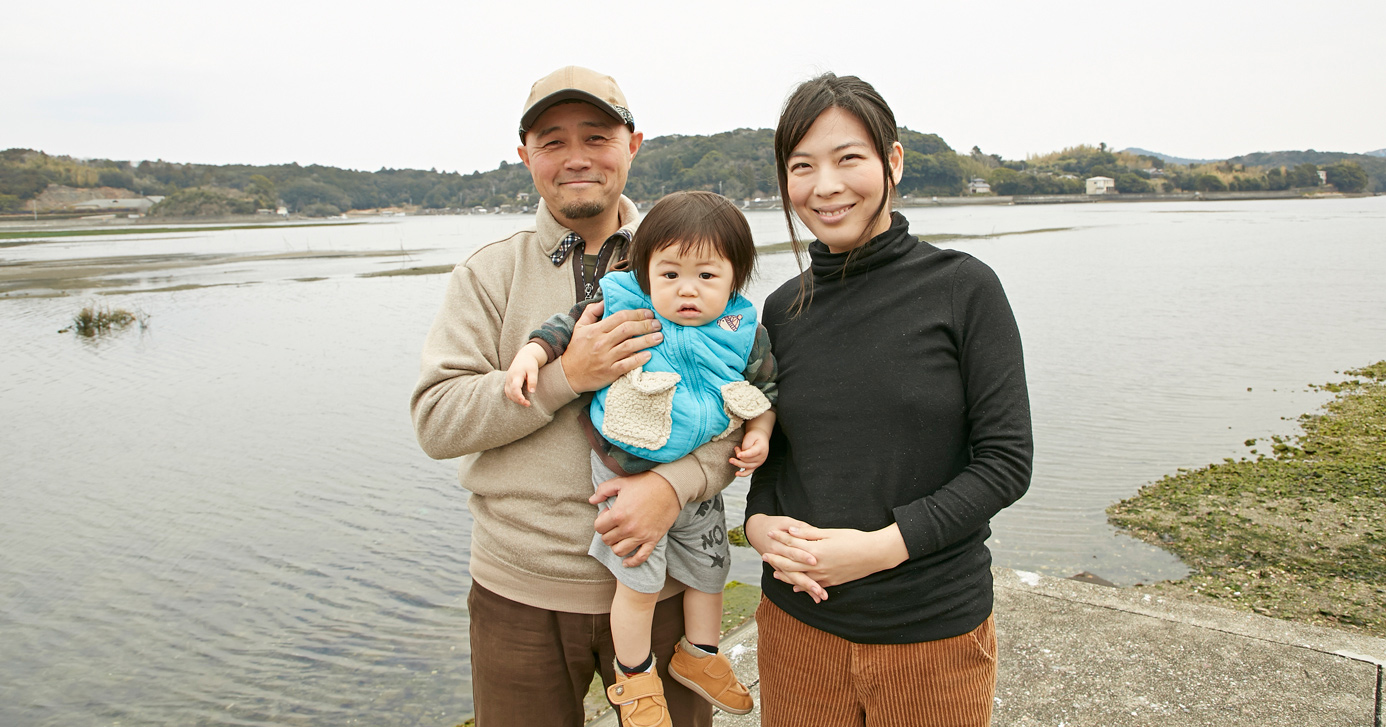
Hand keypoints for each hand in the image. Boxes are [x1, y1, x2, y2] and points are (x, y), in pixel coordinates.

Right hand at [504, 352, 540, 405]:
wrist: (524, 357)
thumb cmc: (530, 364)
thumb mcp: (533, 371)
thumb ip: (532, 381)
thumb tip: (531, 392)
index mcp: (516, 374)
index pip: (515, 387)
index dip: (519, 396)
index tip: (525, 402)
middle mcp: (510, 378)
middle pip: (511, 392)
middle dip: (518, 400)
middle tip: (528, 404)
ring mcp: (507, 380)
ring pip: (508, 393)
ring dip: (515, 400)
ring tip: (526, 403)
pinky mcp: (508, 382)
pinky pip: (508, 392)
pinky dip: (513, 397)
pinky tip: (520, 399)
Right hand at [561, 301, 662, 392]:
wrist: (568, 374)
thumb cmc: (576, 350)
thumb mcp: (579, 327)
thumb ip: (591, 312)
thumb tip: (604, 301)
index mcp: (595, 330)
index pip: (620, 317)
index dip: (637, 314)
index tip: (649, 314)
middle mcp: (601, 342)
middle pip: (627, 329)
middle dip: (645, 325)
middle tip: (658, 324)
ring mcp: (606, 358)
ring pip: (630, 346)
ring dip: (647, 340)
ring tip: (659, 337)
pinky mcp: (609, 372)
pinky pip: (627, 364)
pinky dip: (639, 359)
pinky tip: (649, 355)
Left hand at [591, 470, 679, 566]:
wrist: (670, 485)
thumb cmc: (645, 482)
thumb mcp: (620, 482)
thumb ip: (602, 491)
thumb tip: (592, 500)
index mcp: (618, 514)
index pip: (598, 528)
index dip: (601, 521)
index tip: (609, 514)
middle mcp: (627, 528)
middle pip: (607, 540)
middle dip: (607, 532)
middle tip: (615, 523)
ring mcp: (641, 535)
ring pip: (619, 551)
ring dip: (616, 545)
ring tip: (620, 537)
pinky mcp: (653, 539)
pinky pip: (640, 557)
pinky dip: (632, 562)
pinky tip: (626, 562)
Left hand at [729, 430, 768, 475]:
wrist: (760, 438)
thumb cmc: (754, 436)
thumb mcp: (750, 437)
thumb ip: (746, 446)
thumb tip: (740, 456)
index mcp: (761, 448)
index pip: (752, 453)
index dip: (745, 454)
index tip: (738, 455)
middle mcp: (762, 457)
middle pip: (748, 460)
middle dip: (739, 454)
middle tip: (735, 448)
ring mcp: (759, 463)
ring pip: (746, 466)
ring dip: (738, 462)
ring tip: (732, 457)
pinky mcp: (755, 466)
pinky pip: (749, 472)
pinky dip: (743, 474)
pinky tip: (736, 474)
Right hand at [744, 514, 827, 602]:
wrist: (756, 531)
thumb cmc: (774, 525)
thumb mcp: (785, 521)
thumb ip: (799, 527)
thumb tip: (814, 531)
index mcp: (779, 544)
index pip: (792, 551)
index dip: (803, 556)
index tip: (815, 561)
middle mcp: (778, 557)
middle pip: (794, 571)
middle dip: (807, 581)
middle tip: (819, 590)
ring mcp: (779, 566)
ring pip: (793, 579)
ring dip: (807, 589)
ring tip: (820, 597)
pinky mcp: (781, 570)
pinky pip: (792, 581)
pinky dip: (803, 590)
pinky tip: (814, 598)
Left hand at [767, 524, 908, 590]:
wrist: (874, 555)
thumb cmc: (854, 539)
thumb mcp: (830, 533)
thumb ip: (808, 533)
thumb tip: (790, 530)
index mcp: (816, 550)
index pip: (792, 544)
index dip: (780, 538)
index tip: (770, 533)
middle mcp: (817, 566)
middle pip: (790, 564)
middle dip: (776, 559)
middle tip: (764, 556)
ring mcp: (824, 576)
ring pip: (799, 578)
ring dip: (785, 575)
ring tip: (774, 573)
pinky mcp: (831, 582)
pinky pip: (813, 586)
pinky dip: (802, 586)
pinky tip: (795, 587)